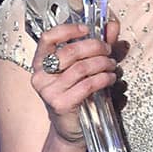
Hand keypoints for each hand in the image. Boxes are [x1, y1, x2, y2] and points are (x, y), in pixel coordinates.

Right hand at [30, 20, 119, 144]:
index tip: (86, 29)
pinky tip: (111, 79)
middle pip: (70, 52)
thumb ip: (98, 45)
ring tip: (112, 66)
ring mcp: (48, 91)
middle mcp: (40, 75)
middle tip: (108, 51)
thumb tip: (112, 25)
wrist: (72, 126)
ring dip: (103, 64)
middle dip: (95, 47)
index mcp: (41, 62)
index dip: (68, 30)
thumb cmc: (78, 93)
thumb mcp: (86, 66)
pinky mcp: (60, 104)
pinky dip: (104, 79)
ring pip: (82, 68)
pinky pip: (87, 85)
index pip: (48, 38)